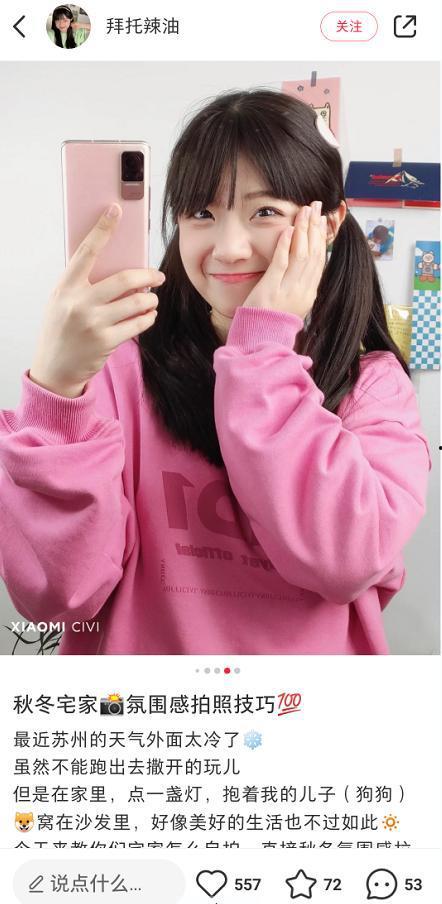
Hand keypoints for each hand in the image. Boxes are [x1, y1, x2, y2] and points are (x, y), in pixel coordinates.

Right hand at [29, 205, 164, 396]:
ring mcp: (94, 323)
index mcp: (66, 287)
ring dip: (150, 299)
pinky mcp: (107, 341)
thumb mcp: (61, 301)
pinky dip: (148, 317)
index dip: (102, 229)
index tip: (115, 210)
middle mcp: (79, 303)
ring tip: (151, 299)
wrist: (55, 368)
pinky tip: (148, 314)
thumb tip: (114, 263)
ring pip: (137, 302)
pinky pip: (138, 324)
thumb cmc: (61, 330)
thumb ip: (81, 284)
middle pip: (124, 279)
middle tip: (157, 276)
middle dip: (148, 275)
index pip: (87, 251)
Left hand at [244, 200, 326, 320]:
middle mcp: (302, 290)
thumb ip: (300, 284)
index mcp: (309, 293)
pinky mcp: (271, 290)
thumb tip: (305, 265)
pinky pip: (281, 264)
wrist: (260, 340)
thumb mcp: (293, 303)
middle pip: (313, 254)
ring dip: (303, 231)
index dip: (322, 238)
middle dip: (315, 228)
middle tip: (316, 206)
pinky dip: (286, 245)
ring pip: (301, 256)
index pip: (319, 260)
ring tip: (304, 211)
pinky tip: (288, 230)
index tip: (322, 220)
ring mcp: (287, 290)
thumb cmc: (272, 321)